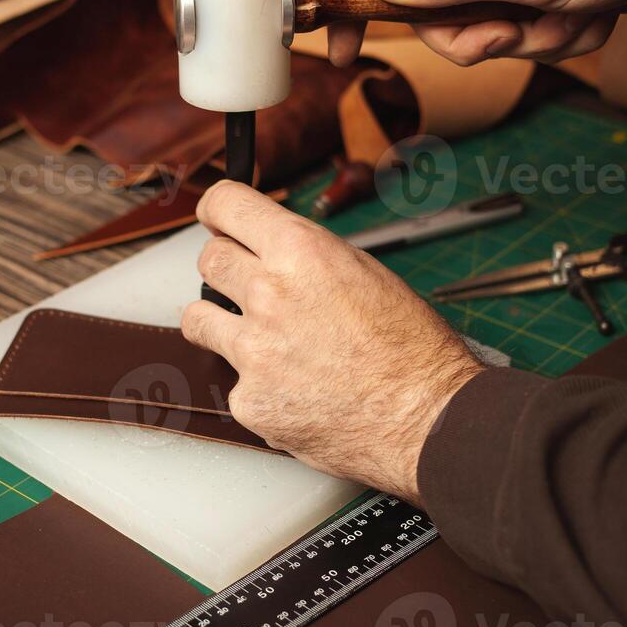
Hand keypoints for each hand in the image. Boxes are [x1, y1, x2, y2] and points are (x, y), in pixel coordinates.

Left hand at [180, 182, 484, 503]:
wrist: (427, 421)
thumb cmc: (413, 349)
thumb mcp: (368, 274)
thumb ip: (310, 258)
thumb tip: (276, 251)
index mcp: (301, 252)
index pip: (226, 205)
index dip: (219, 210)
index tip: (217, 219)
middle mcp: (269, 293)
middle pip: (209, 259)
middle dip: (225, 266)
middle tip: (246, 283)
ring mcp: (253, 351)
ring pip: (199, 318)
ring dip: (222, 322)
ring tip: (262, 338)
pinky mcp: (249, 400)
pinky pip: (233, 380)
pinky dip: (257, 383)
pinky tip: (294, 389)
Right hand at [327, 0, 626, 67]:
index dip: (354, 3)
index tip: (346, 54)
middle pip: (432, 11)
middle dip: (478, 36)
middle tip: (516, 29)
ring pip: (482, 29)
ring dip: (529, 37)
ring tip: (571, 12)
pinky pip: (523, 30)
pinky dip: (558, 33)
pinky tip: (591, 11)